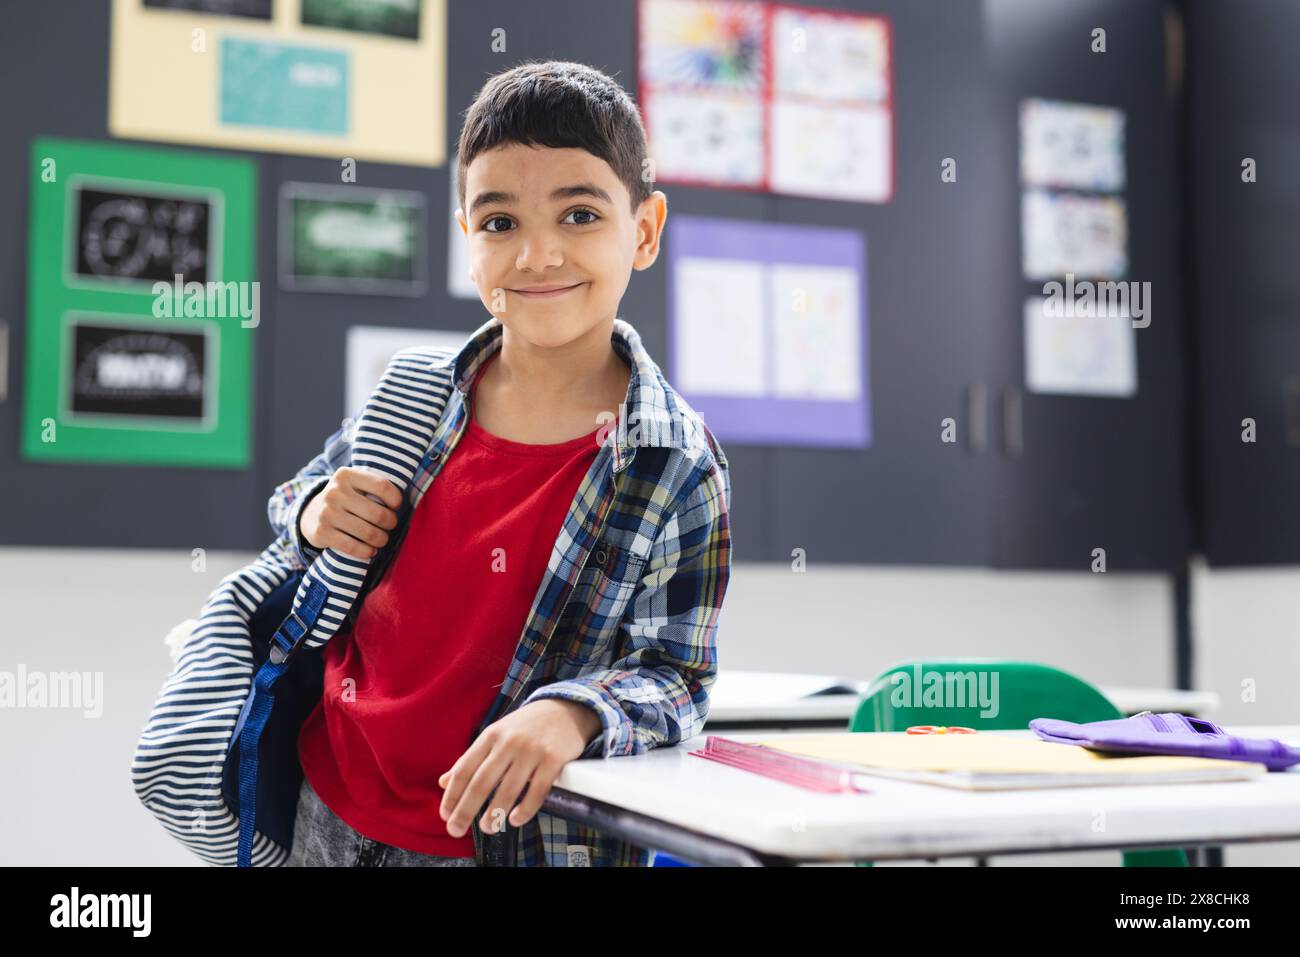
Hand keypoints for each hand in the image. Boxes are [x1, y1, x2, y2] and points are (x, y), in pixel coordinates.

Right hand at [300, 466, 401, 559]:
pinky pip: (353, 547)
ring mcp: (327, 513)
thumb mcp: (354, 485)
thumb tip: (402, 503)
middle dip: (391, 523)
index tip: (396, 506)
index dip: (395, 499)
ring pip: (368, 533)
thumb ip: (374, 487)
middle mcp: (334, 492)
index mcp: (346, 475)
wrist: (311, 514)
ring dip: (381, 540)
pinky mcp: (322, 533)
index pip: (382, 486)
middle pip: (378, 514)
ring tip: (382, 539)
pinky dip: (367, 551)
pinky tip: (370, 550)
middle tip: (390, 525)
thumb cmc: (345, 500)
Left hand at [438, 699, 601, 837]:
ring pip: (509, 789)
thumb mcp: (495, 735)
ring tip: (488, 828)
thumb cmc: (526, 727)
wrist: (566, 710)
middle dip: (465, 810)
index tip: (445, 815)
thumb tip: (443, 782)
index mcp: (491, 735)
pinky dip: (525, 810)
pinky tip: (515, 819)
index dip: (452, 795)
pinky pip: (537, 791)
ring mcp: (532, 750)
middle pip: (482, 782)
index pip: (465, 769)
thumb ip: (471, 759)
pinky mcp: (554, 759)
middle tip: (455, 830)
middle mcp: (509, 742)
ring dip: (494, 813)